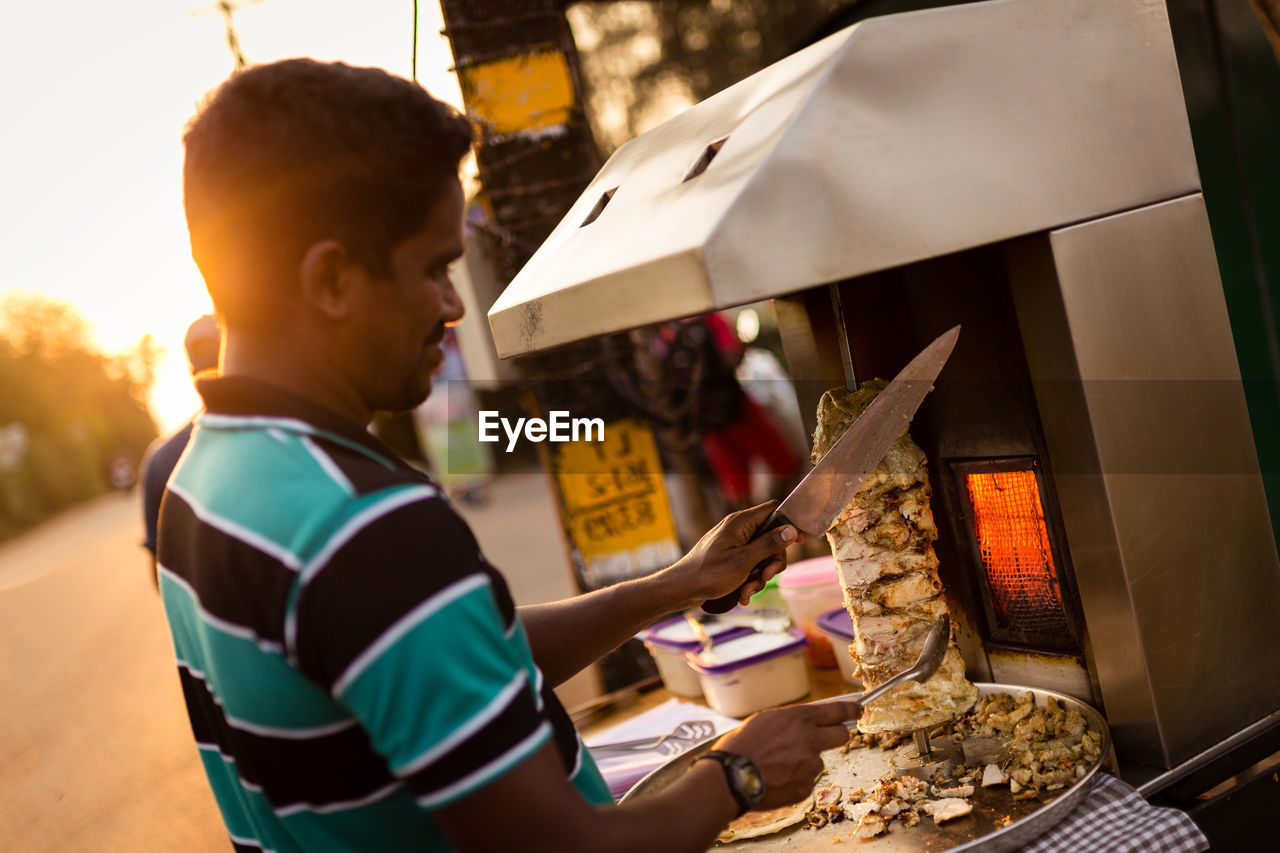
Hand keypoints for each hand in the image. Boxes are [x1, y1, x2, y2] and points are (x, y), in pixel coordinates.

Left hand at [668, 502, 803, 607]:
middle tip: (764, 576)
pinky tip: (742, 594)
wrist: (682, 589)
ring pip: (762, 556)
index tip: (799, 541)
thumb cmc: (709, 573)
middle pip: (771, 539)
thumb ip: (768, 544)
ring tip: (747, 591)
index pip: (773, 510)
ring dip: (759, 576)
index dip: (789, 524)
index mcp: (740, 523)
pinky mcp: (730, 558)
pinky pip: (750, 566)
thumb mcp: (744, 560)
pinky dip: (749, 580)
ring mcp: (734, 544)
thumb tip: (790, 530)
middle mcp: (738, 530)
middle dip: (772, 562)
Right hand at [714, 700, 863, 808]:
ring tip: (777, 766)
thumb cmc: (740, 746)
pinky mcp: (806, 786)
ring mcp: (810, 765)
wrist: (731, 777)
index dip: (850, 710)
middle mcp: (810, 739)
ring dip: (804, 762)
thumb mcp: (764, 720)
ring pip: (817, 761)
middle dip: (836, 735)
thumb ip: (789, 721)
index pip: (837, 711)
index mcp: (799, 718)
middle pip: (840, 735)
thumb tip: (802, 723)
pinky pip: (806, 780)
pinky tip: (775, 779)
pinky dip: (794, 780)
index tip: (858, 710)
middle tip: (824, 739)